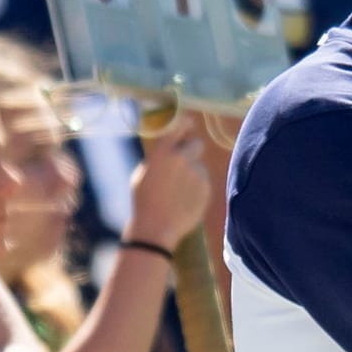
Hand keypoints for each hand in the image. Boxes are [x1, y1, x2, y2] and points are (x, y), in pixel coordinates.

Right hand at [124, 118, 210, 250]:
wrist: (156, 227)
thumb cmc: (145, 199)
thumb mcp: (144, 172)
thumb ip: (162, 155)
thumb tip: (175, 142)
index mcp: (162, 152)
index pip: (179, 126)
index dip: (186, 124)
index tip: (188, 124)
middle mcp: (182, 159)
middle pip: (197, 144)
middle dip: (191, 150)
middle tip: (182, 162)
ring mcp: (197, 173)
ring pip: (199, 165)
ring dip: (192, 172)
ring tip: (177, 190)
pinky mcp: (206, 187)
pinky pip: (203, 180)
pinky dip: (196, 186)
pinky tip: (184, 199)